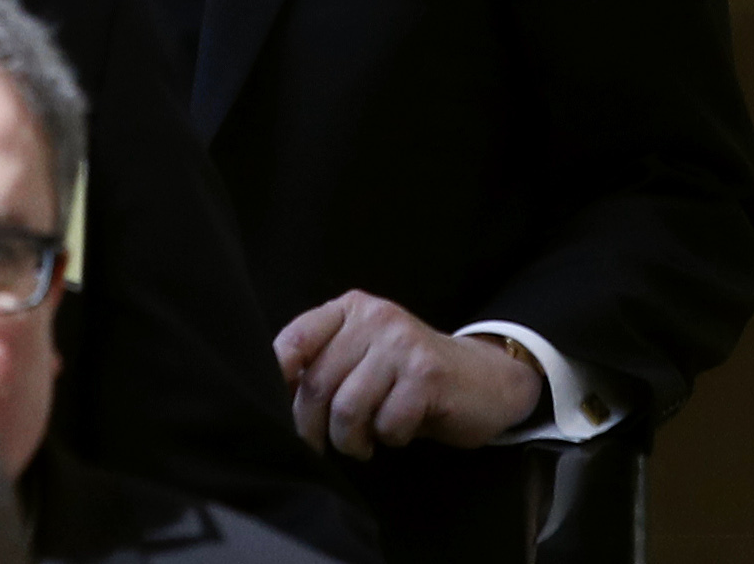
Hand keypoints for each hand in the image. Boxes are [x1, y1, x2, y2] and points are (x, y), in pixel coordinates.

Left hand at [273, 292, 547, 454]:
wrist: (484, 380)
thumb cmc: (409, 376)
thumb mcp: (363, 357)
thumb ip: (322, 364)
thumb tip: (270, 396)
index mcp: (350, 309)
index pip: (293, 341)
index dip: (276, 382)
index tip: (278, 411)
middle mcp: (375, 317)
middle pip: (316, 385)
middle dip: (314, 429)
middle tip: (326, 445)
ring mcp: (402, 343)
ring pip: (347, 409)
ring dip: (352, 441)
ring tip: (365, 441)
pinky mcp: (426, 374)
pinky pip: (386, 424)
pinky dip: (390, 438)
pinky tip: (402, 429)